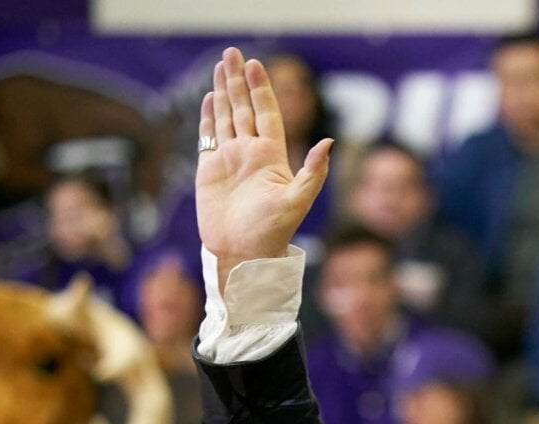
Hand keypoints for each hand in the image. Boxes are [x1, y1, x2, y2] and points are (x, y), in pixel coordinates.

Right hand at [195, 47, 334, 291]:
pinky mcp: (210, 170)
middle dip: (238, 81)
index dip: (261, 88)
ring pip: (226, 117)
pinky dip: (208, 117)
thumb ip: (313, 172)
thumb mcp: (297, 201)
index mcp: (272, 155)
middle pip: (244, 107)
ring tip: (220, 67)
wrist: (243, 254)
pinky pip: (209, 137)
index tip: (256, 64)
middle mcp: (251, 152)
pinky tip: (209, 99)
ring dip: (223, 92)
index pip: (267, 112)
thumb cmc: (272, 233)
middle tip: (232, 53)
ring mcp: (230, 159)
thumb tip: (329, 141)